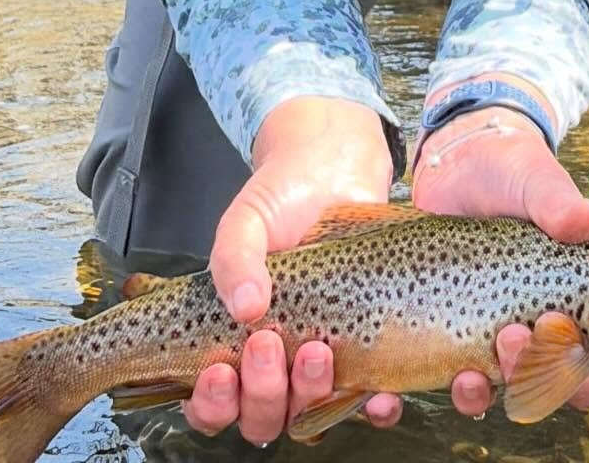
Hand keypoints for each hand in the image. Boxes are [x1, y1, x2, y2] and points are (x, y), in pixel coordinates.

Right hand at [183, 96, 404, 442]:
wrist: (335, 171)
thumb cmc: (281, 199)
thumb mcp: (244, 221)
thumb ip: (233, 259)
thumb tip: (246, 307)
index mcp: (232, 341)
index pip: (211, 403)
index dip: (211, 403)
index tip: (219, 370)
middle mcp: (275, 361)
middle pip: (260, 417)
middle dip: (261, 393)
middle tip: (268, 343)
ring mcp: (319, 358)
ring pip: (308, 413)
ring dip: (309, 394)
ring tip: (317, 350)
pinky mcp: (365, 350)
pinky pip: (369, 398)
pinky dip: (374, 407)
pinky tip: (377, 395)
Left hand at [411, 85, 588, 425]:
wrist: (456, 165)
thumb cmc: (511, 171)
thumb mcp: (536, 180)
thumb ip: (558, 202)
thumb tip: (585, 219)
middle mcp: (558, 320)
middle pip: (582, 379)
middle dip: (572, 379)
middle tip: (546, 329)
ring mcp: (511, 331)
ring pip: (526, 387)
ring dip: (515, 381)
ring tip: (499, 344)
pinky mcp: (465, 336)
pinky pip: (469, 387)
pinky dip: (463, 396)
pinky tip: (451, 380)